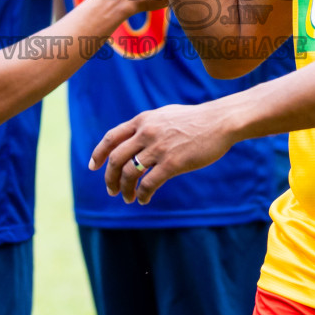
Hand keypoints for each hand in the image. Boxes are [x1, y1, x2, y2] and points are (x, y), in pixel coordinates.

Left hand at [90, 99, 237, 202]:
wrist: (220, 122)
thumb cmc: (196, 120)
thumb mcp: (165, 115)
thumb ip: (148, 125)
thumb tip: (134, 139)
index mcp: (143, 120)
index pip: (111, 137)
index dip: (99, 153)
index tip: (94, 166)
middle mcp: (146, 133)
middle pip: (116, 158)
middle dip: (110, 177)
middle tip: (111, 190)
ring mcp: (158, 148)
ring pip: (130, 173)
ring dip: (125, 189)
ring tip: (127, 198)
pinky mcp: (172, 163)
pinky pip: (149, 184)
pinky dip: (142, 194)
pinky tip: (143, 199)